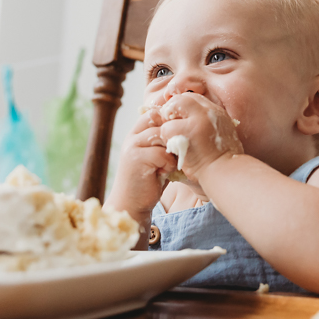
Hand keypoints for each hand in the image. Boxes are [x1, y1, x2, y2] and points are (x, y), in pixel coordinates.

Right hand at [104, 110, 177, 225]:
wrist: (131, 204)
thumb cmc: (149, 181)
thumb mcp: (158, 158)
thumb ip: (165, 143)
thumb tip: (188, 128)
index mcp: (137, 133)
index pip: (155, 113)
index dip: (171, 120)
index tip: (181, 134)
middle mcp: (132, 136)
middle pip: (158, 120)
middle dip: (173, 133)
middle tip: (178, 149)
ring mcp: (132, 146)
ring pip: (161, 135)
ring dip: (172, 149)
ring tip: (172, 163)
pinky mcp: (135, 159)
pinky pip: (161, 153)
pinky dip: (169, 163)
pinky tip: (166, 173)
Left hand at [157, 93, 242, 184]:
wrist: (225, 173)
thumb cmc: (221, 161)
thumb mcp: (220, 134)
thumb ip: (205, 123)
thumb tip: (185, 119)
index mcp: (216, 111)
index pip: (192, 98)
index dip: (182, 108)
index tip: (180, 121)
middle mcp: (207, 112)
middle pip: (179, 100)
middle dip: (171, 112)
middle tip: (174, 130)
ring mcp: (197, 121)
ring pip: (169, 114)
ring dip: (168, 129)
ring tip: (176, 143)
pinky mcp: (186, 133)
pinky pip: (166, 130)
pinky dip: (167, 141)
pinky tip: (175, 150)